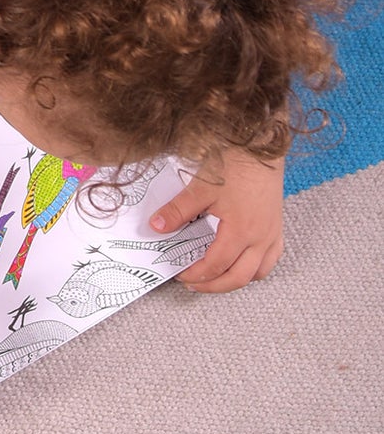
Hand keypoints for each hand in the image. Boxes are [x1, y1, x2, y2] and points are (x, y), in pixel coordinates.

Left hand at [151, 149, 283, 288]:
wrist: (261, 147)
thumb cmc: (235, 165)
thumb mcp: (200, 189)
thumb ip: (177, 211)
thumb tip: (156, 226)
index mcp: (241, 231)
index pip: (216, 265)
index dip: (196, 273)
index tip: (179, 273)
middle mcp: (260, 238)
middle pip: (238, 277)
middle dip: (213, 285)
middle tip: (192, 283)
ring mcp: (272, 234)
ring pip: (258, 273)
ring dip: (235, 280)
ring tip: (215, 278)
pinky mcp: (277, 227)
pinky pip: (271, 259)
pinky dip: (256, 269)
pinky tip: (242, 264)